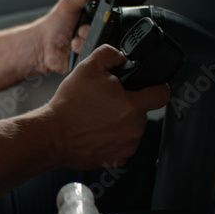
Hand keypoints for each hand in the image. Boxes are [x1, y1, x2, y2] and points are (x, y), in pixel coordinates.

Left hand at [32, 0, 101, 74]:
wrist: (42, 44)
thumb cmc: (53, 24)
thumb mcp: (68, 2)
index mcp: (93, 18)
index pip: (108, 16)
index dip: (105, 16)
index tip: (95, 16)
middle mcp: (94, 32)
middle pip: (107, 30)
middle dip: (92, 28)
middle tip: (81, 27)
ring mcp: (90, 44)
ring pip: (100, 43)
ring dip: (86, 38)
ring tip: (75, 37)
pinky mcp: (86, 57)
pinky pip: (92, 54)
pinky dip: (81, 49)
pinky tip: (73, 46)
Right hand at [44, 44, 168, 168]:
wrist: (52, 136)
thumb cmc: (68, 106)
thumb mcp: (87, 68)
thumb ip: (110, 55)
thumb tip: (121, 57)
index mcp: (132, 106)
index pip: (162, 94)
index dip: (156, 87)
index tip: (148, 88)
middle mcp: (134, 128)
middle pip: (142, 111)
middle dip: (128, 104)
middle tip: (106, 102)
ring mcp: (126, 145)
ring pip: (132, 128)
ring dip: (120, 122)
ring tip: (97, 118)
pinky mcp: (117, 158)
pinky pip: (122, 144)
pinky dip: (112, 139)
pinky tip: (96, 132)